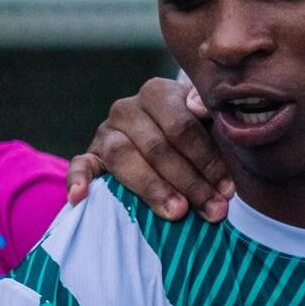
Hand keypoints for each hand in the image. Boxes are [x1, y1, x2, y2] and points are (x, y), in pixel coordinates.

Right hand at [66, 76, 233, 222]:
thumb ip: (209, 111)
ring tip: (177, 213)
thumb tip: (197, 106)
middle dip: (189, 182)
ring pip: (123, 157)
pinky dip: (76, 180)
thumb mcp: (211, 120)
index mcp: (158, 92)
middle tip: (212, 210)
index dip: (207, 160)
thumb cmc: (198, 135)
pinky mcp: (90, 156)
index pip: (181, 127)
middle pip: (156, 147)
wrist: (170, 141)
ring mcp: (105, 132)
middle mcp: (127, 108)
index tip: (227, 189)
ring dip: (153, 189)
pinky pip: (79, 165)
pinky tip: (80, 197)